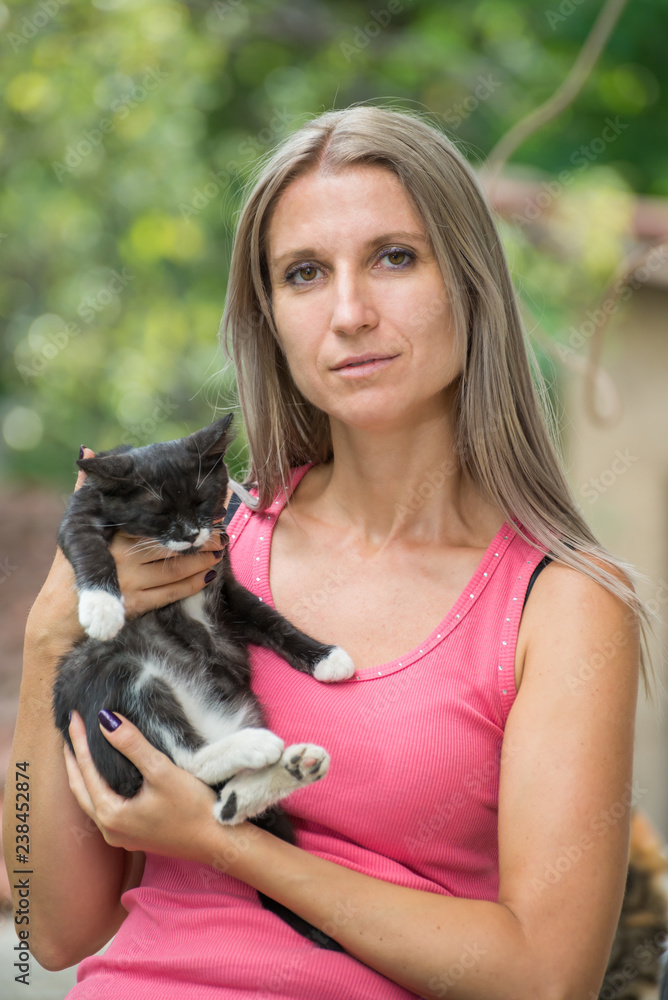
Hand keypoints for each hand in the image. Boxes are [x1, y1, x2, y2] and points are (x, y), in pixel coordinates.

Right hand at [26, 448, 225, 651]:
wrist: (61, 613)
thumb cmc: (70, 566)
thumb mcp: (77, 525)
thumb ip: (86, 489)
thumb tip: (87, 448)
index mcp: (114, 533)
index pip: (156, 518)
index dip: (183, 511)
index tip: (207, 506)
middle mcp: (123, 555)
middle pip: (172, 543)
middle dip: (201, 537)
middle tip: (221, 532)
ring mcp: (130, 581)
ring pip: (177, 567)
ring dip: (203, 559)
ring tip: (219, 550)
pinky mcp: (136, 604)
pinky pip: (173, 592)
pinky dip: (194, 583)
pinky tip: (208, 575)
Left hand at [64, 710, 227, 860]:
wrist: (218, 841)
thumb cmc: (193, 808)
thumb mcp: (161, 771)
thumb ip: (132, 745)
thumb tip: (106, 720)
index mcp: (111, 815)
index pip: (86, 770)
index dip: (79, 741)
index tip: (74, 716)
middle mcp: (109, 830)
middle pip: (80, 788)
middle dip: (74, 758)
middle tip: (70, 730)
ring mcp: (120, 836)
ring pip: (91, 800)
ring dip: (83, 774)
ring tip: (81, 750)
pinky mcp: (134, 835)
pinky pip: (105, 808)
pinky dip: (98, 787)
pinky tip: (106, 777)